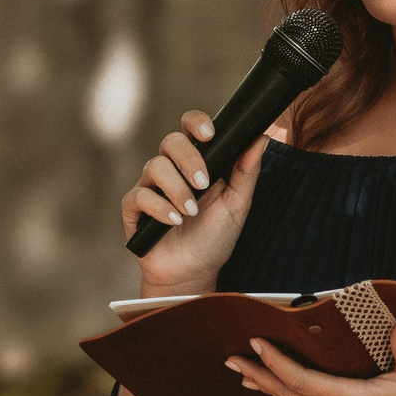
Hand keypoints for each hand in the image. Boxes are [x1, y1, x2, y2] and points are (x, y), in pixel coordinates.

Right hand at [121, 110, 282, 295]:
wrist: (194, 272)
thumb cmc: (215, 236)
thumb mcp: (238, 204)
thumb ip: (247, 171)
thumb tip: (262, 138)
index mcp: (197, 161)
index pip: (190, 127)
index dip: (196, 123)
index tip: (209, 135)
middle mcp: (171, 168)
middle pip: (171, 141)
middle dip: (189, 160)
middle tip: (204, 184)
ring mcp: (150, 186)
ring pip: (154, 166)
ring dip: (177, 189)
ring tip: (191, 212)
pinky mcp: (134, 208)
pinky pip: (138, 195)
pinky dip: (159, 208)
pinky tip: (174, 222)